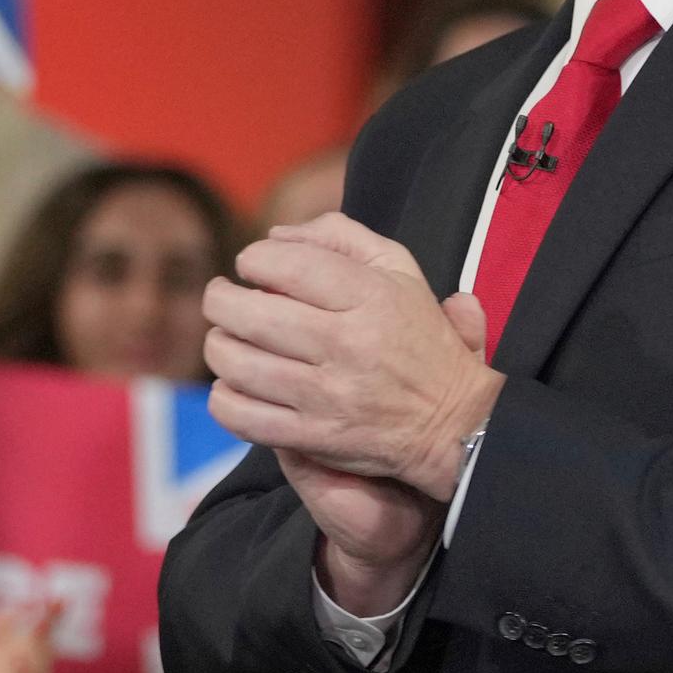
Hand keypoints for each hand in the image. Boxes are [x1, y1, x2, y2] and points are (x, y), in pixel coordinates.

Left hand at [203, 215, 499, 495]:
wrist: (453, 422)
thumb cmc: (418, 337)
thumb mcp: (399, 269)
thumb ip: (340, 236)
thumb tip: (275, 235)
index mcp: (370, 297)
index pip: (285, 264)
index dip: (253, 258)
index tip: (253, 266)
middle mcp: (348, 344)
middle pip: (248, 313)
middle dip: (220, 299)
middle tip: (224, 299)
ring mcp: (329, 395)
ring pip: (237, 364)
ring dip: (218, 346)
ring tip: (227, 339)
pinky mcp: (315, 437)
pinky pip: (243, 417)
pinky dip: (224, 399)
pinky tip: (235, 385)